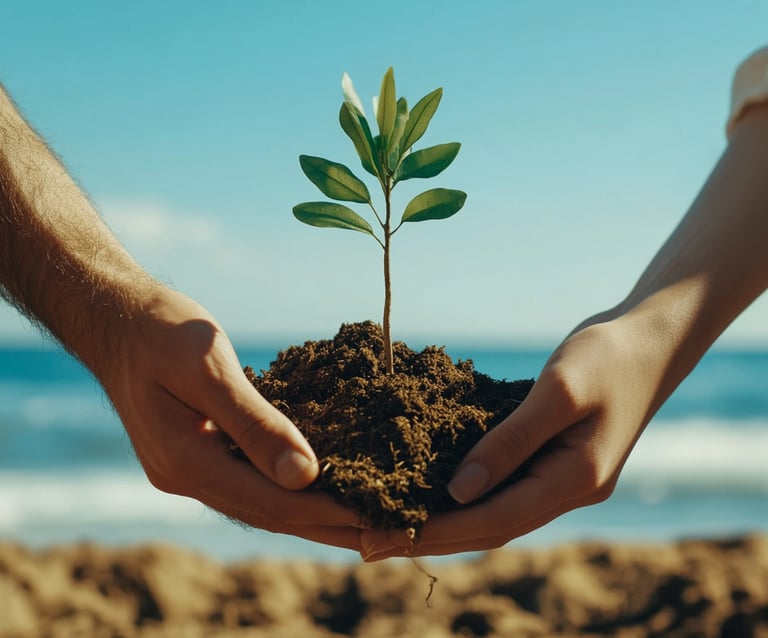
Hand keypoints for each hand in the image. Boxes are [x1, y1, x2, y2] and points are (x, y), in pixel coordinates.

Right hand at [99, 287, 364, 549]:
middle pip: (269, 514)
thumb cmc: (160, 331)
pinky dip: (290, 490)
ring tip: (366, 522)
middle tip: (386, 532)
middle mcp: (185, 477)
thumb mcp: (208, 368)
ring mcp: (189, 470)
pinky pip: (252, 482)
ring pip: (262, 504)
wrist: (117, 320)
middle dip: (328, 525)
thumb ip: (254, 423)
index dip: (325, 511)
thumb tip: (304, 476)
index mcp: (185, 460)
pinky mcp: (198, 455)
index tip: (376, 513)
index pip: (269, 502)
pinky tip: (321, 490)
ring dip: (313, 514)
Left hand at [359, 313, 677, 558]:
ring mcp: (565, 479)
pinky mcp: (555, 462)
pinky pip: (504, 490)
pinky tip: (434, 491)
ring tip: (390, 524)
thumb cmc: (608, 357)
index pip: (494, 519)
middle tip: (367, 542)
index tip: (379, 538)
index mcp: (575, 479)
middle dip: (429, 537)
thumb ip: (511, 441)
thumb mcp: (560, 390)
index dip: (435, 531)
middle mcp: (569, 490)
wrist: (651, 341)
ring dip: (444, 523)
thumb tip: (459, 490)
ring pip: (496, 514)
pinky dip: (467, 497)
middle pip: (490, 528)